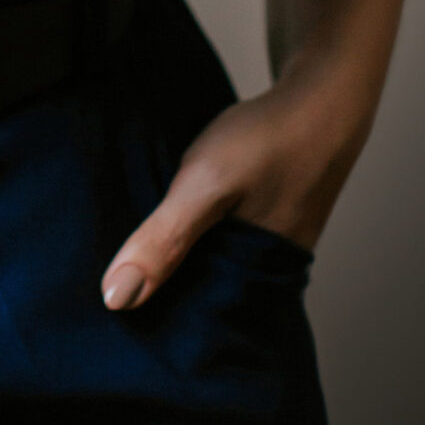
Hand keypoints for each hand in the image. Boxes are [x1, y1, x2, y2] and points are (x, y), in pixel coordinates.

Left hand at [99, 69, 371, 311]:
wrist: (322, 95)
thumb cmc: (269, 142)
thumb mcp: (206, 186)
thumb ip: (164, 240)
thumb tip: (116, 299)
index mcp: (253, 286)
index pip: (192, 328)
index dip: (150, 328)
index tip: (106, 329)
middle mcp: (263, 276)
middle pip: (197, 299)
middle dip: (157, 297)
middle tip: (103, 294)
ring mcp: (265, 248)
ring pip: (206, 268)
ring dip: (174, 264)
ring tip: (124, 263)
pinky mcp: (261, 220)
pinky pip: (216, 241)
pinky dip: (191, 236)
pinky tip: (165, 225)